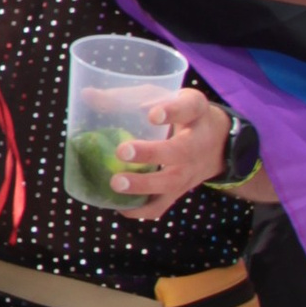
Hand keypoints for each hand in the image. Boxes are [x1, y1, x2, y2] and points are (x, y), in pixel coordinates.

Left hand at [110, 88, 231, 214]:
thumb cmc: (180, 115)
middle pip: (180, 151)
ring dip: (143, 186)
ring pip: (171, 183)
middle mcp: (196, 143)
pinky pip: (163, 205)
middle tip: (122, 151)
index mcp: (195, 112)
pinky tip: (119, 205)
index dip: (171, 112)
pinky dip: (141, 210)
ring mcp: (190, 171)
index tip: (153, 115)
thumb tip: (88, 96)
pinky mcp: (180, 191)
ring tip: (116, 183)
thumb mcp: (164, 97)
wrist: (218, 144)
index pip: (188, 108)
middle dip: (151, 153)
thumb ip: (129, 97)